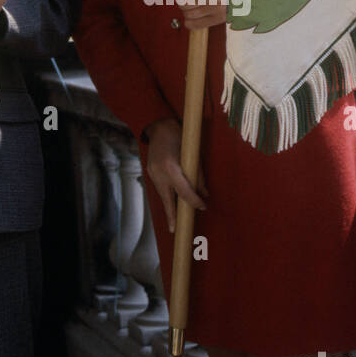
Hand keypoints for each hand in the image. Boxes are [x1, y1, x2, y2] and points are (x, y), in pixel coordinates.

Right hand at [143, 118, 207, 233]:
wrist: (159, 126)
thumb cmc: (180, 137)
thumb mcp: (193, 154)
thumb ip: (199, 175)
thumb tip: (205, 193)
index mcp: (171, 167)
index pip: (184, 192)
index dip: (195, 202)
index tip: (203, 207)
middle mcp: (159, 172)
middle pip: (167, 199)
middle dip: (172, 215)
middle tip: (175, 230)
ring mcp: (152, 172)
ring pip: (163, 194)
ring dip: (170, 204)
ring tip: (175, 219)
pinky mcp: (150, 171)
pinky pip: (160, 186)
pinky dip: (167, 193)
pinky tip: (171, 200)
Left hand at [178, 0, 230, 29]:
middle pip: (184, 3)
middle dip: (182, 2)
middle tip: (184, 1)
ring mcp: (216, 9)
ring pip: (189, 14)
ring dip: (186, 12)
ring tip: (190, 8)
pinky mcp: (219, 19)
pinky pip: (197, 25)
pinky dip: (189, 23)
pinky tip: (189, 20)